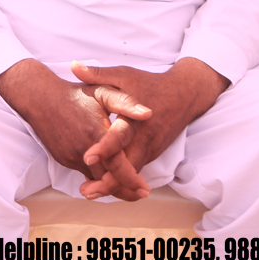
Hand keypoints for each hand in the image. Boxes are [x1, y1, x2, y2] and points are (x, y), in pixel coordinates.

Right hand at [0, 59, 153, 200]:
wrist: (39, 98)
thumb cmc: (75, 94)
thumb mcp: (102, 92)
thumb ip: (126, 103)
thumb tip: (148, 114)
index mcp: (97, 133)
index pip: (117, 166)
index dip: (132, 181)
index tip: (145, 190)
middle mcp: (83, 149)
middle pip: (107, 180)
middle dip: (125, 190)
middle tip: (140, 194)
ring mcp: (71, 156)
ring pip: (95, 180)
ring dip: (110, 185)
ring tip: (126, 187)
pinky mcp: (63, 159)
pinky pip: (84, 172)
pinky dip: (96, 176)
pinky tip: (106, 173)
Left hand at [74, 58, 228, 199]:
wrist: (185, 93)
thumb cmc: (150, 83)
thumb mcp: (124, 74)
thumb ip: (98, 74)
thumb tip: (73, 66)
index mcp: (136, 119)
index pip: (119, 138)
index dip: (104, 149)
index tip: (87, 158)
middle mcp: (145, 139)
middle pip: (127, 168)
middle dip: (107, 182)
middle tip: (85, 192)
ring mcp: (151, 148)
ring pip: (132, 174)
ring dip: (114, 185)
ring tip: (89, 193)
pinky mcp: (152, 153)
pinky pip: (136, 170)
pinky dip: (122, 180)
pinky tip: (105, 186)